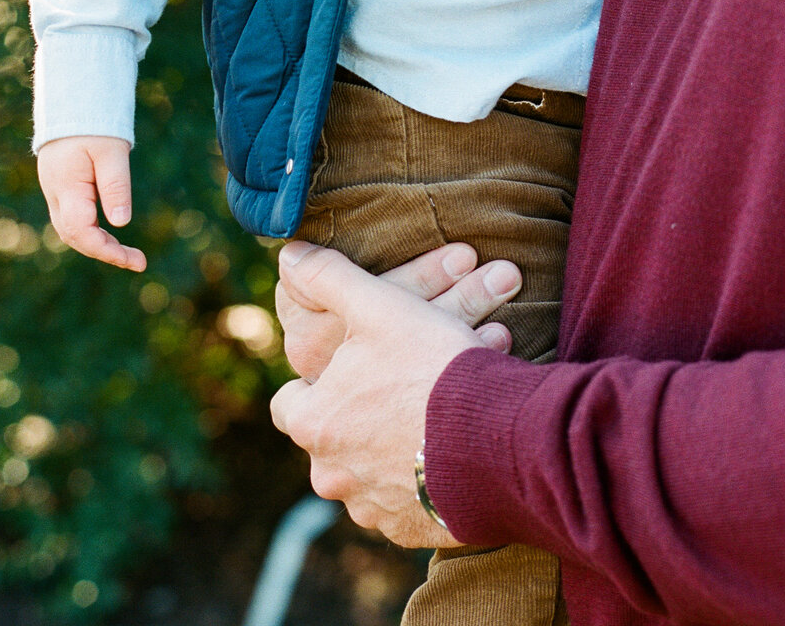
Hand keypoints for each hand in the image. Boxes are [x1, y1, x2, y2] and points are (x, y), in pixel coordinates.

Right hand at [37, 136, 145, 271]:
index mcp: (66, 187)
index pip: (82, 232)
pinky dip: (92, 232)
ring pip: (73, 231)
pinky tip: (110, 236)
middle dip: (106, 252)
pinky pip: (73, 220)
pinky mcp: (61, 190)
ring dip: (99, 244)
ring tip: (128, 254)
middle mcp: (56, 195)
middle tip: (138, 261)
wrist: (72, 104)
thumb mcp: (112, 151)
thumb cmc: (94, 125)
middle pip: (76, 237)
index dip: (107, 250)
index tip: (134, 260)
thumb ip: (115, 185)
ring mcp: (56, 193)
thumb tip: (121, 223)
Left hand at [270, 241, 515, 545]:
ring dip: (389, 449)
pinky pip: (407, 503)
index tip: (344, 367)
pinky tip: (448, 450)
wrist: (495, 439)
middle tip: (396, 387)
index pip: (288, 404)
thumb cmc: (430, 368)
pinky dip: (420, 480)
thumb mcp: (379, 305)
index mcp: (314, 423)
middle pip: (330, 442)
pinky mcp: (412, 530)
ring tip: (430, 415)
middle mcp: (332, 474)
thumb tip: (288, 253)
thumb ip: (329, 278)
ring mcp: (372, 508)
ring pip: (367, 473)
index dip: (314, 383)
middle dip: (356, 416)